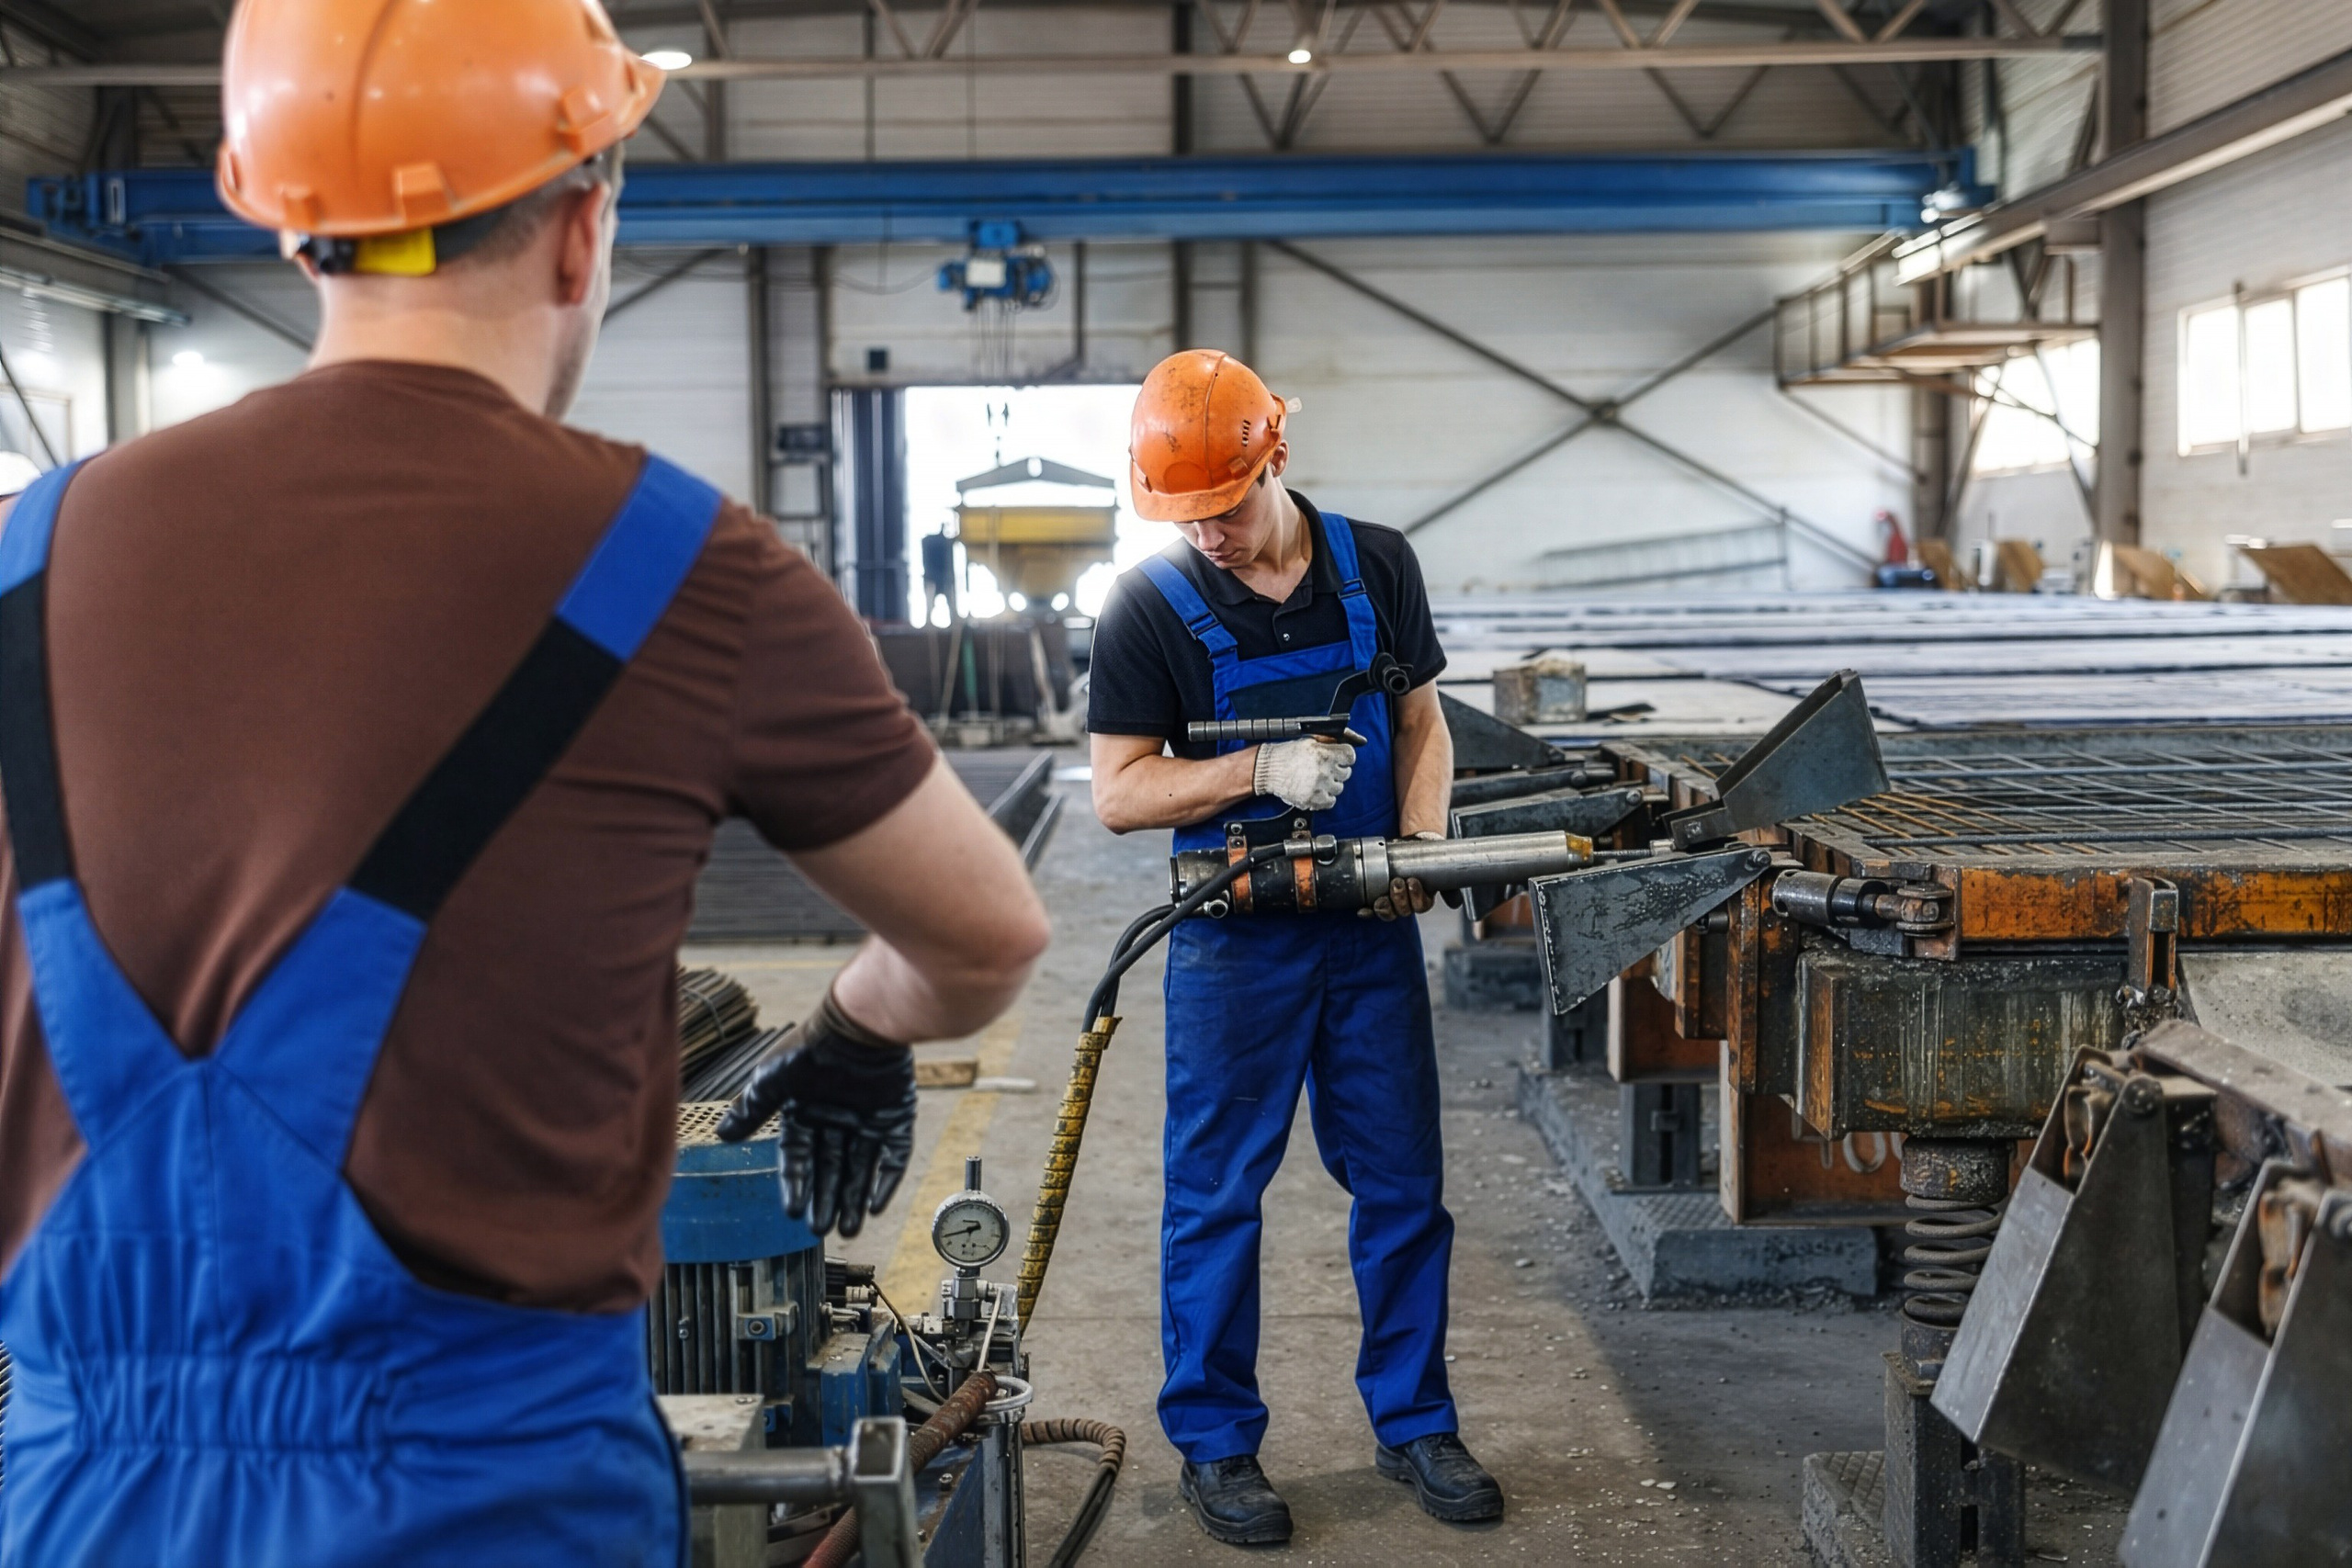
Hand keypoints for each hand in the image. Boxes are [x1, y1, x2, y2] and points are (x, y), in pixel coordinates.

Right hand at [716, 992, 916, 1237]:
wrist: (860, 1026)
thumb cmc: (812, 1048)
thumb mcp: (772, 1081)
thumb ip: (750, 1109)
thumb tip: (722, 1134)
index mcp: (805, 1112)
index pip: (798, 1159)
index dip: (796, 1185)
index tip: (794, 1212)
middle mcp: (836, 1120)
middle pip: (829, 1170)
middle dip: (825, 1200)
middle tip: (821, 1231)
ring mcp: (868, 1121)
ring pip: (860, 1170)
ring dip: (853, 1199)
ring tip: (850, 1230)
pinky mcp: (896, 1118)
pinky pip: (892, 1156)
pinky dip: (885, 1180)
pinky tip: (876, 1205)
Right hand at [1253, 736, 1355, 811]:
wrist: (1268, 769)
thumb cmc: (1287, 754)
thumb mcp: (1309, 741)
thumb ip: (1330, 742)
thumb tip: (1351, 739)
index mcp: (1323, 753)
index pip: (1350, 756)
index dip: (1346, 757)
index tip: (1341, 759)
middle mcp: (1323, 770)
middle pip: (1346, 773)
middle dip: (1337, 770)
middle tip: (1325, 769)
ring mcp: (1318, 786)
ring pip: (1339, 788)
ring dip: (1331, 784)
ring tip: (1318, 779)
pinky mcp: (1312, 800)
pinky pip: (1331, 801)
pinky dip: (1326, 797)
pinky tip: (1317, 790)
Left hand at [1367, 830, 1443, 920]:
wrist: (1414, 844)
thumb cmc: (1429, 858)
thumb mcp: (1442, 870)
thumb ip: (1450, 888)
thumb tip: (1456, 903)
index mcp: (1422, 900)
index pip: (1421, 906)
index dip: (1416, 898)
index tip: (1413, 881)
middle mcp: (1407, 903)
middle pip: (1403, 910)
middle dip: (1399, 899)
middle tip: (1397, 882)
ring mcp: (1391, 900)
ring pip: (1389, 912)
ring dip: (1384, 907)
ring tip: (1382, 896)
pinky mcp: (1378, 895)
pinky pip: (1372, 909)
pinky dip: (1367, 911)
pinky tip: (1362, 910)